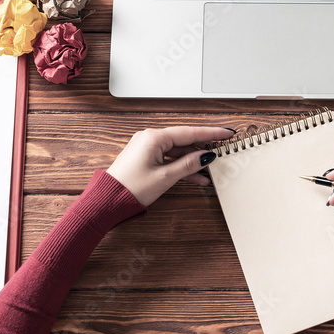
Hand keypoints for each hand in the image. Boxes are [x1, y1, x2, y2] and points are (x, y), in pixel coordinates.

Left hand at [106, 126, 231, 206]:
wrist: (107, 201)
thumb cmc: (130, 188)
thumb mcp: (165, 177)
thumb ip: (188, 165)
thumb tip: (205, 156)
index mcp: (154, 137)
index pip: (189, 132)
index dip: (210, 134)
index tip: (226, 133)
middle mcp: (150, 138)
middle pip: (184, 140)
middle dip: (203, 148)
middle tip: (222, 151)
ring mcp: (147, 148)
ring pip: (177, 151)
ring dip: (193, 161)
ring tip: (210, 170)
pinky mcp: (145, 158)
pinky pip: (169, 158)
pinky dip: (181, 166)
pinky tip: (196, 177)